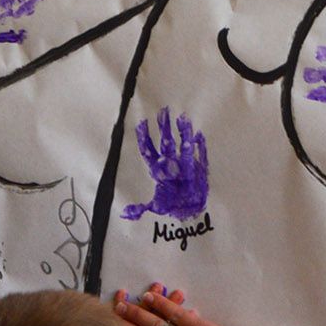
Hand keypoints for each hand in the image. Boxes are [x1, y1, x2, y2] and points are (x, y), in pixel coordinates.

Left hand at [120, 107, 208, 221]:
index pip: (150, 151)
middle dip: (164, 128)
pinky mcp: (198, 168)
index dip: (145, 138)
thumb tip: (125, 213)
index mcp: (159, 170)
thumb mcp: (156, 207)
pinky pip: (199, 155)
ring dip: (183, 133)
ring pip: (183, 145)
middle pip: (166, 143)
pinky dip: (200, 146)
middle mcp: (171, 164)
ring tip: (183, 118)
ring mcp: (185, 164)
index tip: (141, 123)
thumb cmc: (172, 204)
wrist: (190, 209)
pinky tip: (199, 135)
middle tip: (162, 112)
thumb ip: (140, 208)